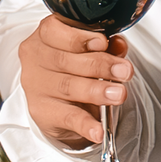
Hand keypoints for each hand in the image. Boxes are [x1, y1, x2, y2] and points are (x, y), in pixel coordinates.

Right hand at [17, 17, 132, 150]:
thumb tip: (119, 45)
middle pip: (66, 60)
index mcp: (45, 36)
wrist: (60, 99)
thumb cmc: (75, 66)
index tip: (103, 42)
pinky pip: (67, 117)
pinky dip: (86, 124)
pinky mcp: (42, 112)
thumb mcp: (90, 51)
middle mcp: (36, 59)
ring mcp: (36, 86)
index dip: (80, 37)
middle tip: (124, 71)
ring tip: (119, 94)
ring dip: (97, 91)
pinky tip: (98, 130)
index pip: (55, 31)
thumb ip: (106, 46)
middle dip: (100, 65)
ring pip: (68, 87)